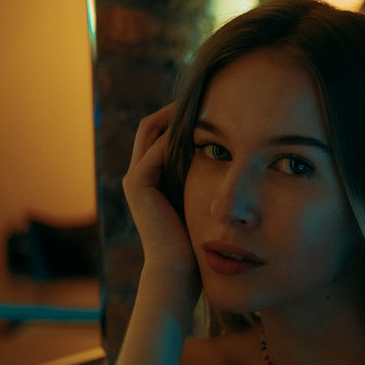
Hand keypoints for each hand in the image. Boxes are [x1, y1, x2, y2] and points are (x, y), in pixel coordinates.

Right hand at [122, 105, 198, 280]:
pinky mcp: (137, 184)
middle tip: (207, 95)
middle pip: (151, 124)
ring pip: (151, 130)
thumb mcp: (200, 202)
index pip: (160, 133)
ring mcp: (134, 178)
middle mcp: (137, 174)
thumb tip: (230, 157)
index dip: (181, 118)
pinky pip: (155, 149)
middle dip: (176, 109)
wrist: (177, 270)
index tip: (211, 106)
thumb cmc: (194, 242)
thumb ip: (204, 179)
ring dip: (176, 115)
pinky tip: (203, 129)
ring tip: (205, 103)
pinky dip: (175, 135)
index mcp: (150, 177)